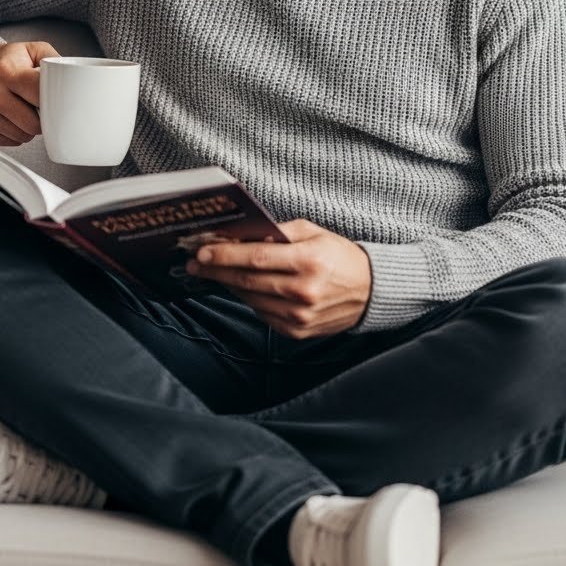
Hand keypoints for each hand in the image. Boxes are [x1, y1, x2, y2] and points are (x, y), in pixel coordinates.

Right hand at [0, 39, 59, 145]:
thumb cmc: (6, 60)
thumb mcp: (33, 50)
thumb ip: (56, 63)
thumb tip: (75, 83)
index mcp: (6, 70)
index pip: (41, 96)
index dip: (54, 100)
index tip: (58, 99)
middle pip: (34, 124)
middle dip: (43, 117)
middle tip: (38, 105)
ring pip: (24, 136)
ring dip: (30, 127)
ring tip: (23, 109)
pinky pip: (11, 142)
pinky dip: (16, 133)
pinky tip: (10, 117)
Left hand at [187, 219, 372, 337]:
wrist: (370, 291)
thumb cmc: (339, 256)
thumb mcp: (313, 232)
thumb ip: (278, 232)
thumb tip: (240, 235)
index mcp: (309, 261)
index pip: (256, 258)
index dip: (225, 255)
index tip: (202, 251)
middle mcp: (304, 291)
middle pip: (248, 280)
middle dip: (216, 270)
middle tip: (195, 263)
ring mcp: (300, 316)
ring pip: (251, 299)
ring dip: (229, 285)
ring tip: (214, 272)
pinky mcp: (297, 332)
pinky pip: (262, 314)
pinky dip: (249, 299)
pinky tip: (243, 287)